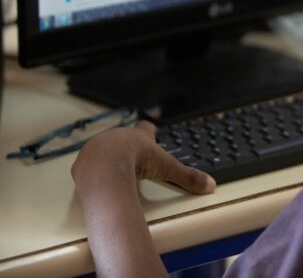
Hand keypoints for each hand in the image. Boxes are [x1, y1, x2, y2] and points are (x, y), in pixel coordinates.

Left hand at [72, 120, 215, 194]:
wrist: (104, 167)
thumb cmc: (136, 162)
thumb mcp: (166, 169)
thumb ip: (187, 177)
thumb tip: (210, 185)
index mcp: (138, 136)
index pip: (145, 128)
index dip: (149, 130)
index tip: (151, 130)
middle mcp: (117, 137)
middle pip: (123, 138)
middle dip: (127, 146)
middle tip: (132, 156)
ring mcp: (98, 148)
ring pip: (103, 149)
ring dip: (108, 158)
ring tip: (114, 170)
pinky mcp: (82, 162)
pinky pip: (88, 165)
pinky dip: (94, 172)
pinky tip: (98, 181)